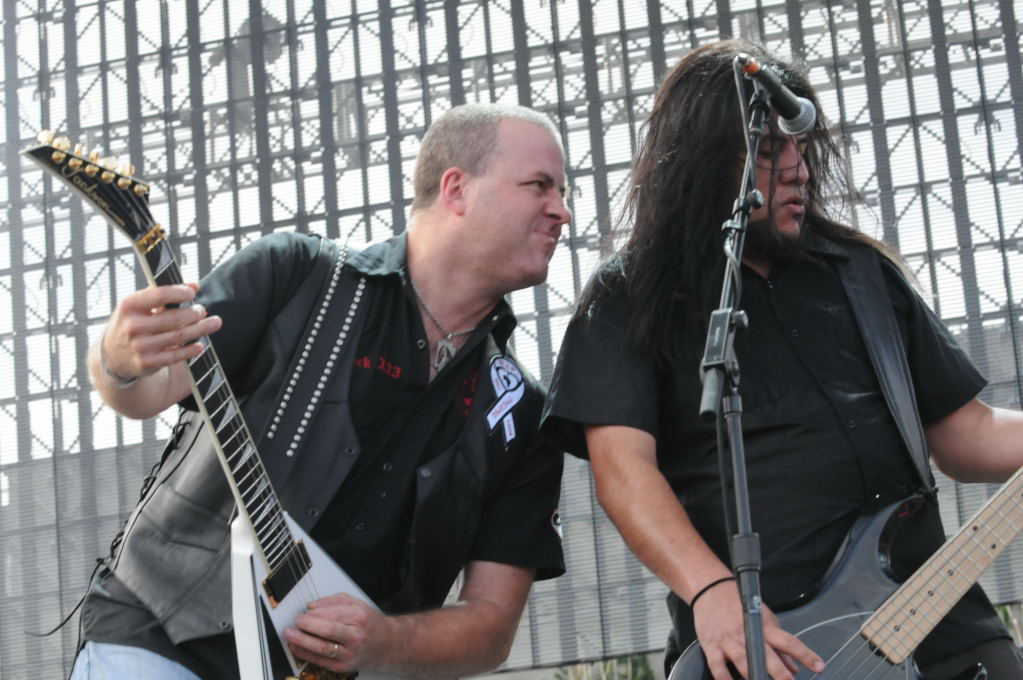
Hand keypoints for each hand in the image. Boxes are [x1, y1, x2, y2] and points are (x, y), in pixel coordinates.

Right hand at [101, 283, 219, 380]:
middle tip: (202, 310)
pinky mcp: (148, 362)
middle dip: (194, 313)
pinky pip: (175, 355)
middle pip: (174, 318)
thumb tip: (195, 285)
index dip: (180, 293)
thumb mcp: (139, 305)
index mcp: (129, 306)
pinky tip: (200, 345)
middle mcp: (132, 326)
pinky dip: (190, 349)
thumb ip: (164, 294)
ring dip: (200, 329)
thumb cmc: (132, 322)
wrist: (112, 355)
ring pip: (179, 336)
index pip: (159, 295)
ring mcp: (140, 346)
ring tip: (214, 322)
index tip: (192, 293)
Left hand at [284, 593, 389, 673]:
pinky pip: (320, 661)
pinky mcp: (343, 666)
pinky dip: (305, 654)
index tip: (302, 613)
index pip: (332, 615)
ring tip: (289, 635)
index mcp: (359, 618)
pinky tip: (296, 647)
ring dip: (302, 641)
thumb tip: (312, 606)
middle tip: (293, 623)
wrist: (385, 645)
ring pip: (322, 648)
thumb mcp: (356, 604)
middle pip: (327, 631)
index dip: (313, 614)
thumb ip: (333, 601)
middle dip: (306, 626)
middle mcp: (356, 637)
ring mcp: (349, 654)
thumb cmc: (369, 624)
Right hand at [693, 580, 824, 679]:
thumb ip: (780, 648)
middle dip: (780, 672)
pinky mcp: (712, 645)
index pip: (789, 642)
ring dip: (753, 675)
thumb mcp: (764, 620)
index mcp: (765, 628)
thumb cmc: (739, 605)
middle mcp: (749, 634)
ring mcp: (729, 640)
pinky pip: (717, 665)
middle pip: (767, 655)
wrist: (711, 588)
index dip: (805, 655)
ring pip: (743, 660)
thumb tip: (795, 668)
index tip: (819, 667)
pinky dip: (723, 677)